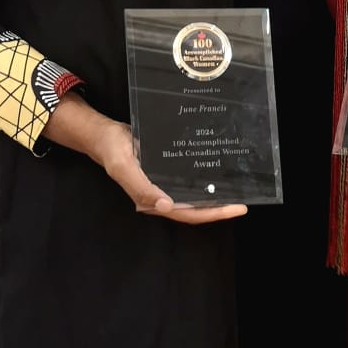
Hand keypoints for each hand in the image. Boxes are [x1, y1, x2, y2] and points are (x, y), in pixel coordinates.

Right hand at [45, 94, 246, 223]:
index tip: (235, 208)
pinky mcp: (165, 171)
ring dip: (214, 195)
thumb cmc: (113, 150)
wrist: (103, 134)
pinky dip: (203, 179)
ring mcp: (164, 184)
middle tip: (244, 200)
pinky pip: (188, 180)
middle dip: (219, 207)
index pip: (187, 213)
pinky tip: (218, 172)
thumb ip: (142, 188)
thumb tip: (167, 206)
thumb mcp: (123, 167)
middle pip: (194, 208)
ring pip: (193, 195)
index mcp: (152, 200)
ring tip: (238, 188)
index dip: (211, 214)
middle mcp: (161, 195)